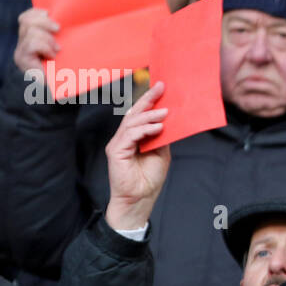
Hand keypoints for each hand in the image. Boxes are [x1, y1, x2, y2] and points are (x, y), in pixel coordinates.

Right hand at [14, 7, 59, 78]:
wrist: (56, 91)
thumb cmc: (63, 70)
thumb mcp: (61, 48)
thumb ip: (58, 36)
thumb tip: (64, 22)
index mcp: (31, 37)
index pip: (26, 17)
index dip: (36, 12)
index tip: (49, 13)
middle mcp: (23, 42)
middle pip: (26, 20)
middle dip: (44, 22)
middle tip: (57, 30)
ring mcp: (21, 50)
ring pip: (30, 31)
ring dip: (47, 38)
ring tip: (56, 49)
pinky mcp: (22, 58)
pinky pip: (31, 43)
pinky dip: (44, 47)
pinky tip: (51, 55)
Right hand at [104, 82, 169, 231]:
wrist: (140, 198)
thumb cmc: (149, 178)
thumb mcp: (161, 152)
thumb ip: (162, 137)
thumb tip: (169, 120)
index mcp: (134, 136)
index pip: (140, 114)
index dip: (149, 100)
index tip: (161, 87)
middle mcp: (124, 137)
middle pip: (134, 113)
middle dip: (148, 99)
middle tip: (161, 88)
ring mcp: (118, 143)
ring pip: (132, 122)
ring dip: (149, 116)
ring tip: (165, 113)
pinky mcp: (116, 151)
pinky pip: (130, 135)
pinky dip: (144, 130)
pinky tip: (157, 128)